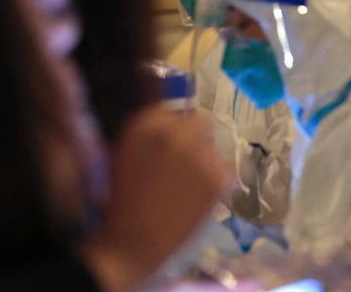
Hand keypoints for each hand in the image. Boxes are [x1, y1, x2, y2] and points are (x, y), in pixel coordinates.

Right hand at [82, 109, 231, 291]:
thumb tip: (176, 117)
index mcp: (147, 122)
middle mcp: (176, 129)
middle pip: (199, 121)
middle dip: (194, 138)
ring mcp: (200, 152)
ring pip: (214, 145)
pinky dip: (218, 180)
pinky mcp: (219, 175)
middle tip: (184, 164)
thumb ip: (151, 132)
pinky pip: (226, 168)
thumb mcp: (127, 153)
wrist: (133, 241)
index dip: (175, 128)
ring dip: (205, 158)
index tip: (170, 146)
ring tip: (188, 185)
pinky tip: (199, 197)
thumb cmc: (123, 201)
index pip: (176, 109)